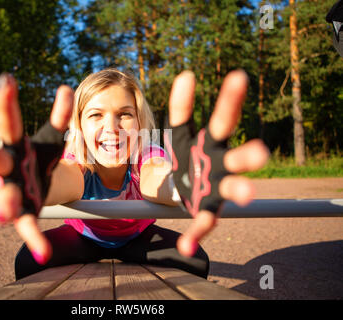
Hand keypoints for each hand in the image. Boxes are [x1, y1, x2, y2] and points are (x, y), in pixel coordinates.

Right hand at [0, 74, 73, 264]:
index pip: (9, 123)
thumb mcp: (51, 140)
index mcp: (14, 145)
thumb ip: (59, 119)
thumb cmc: (38, 158)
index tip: (7, 80)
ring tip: (8, 206)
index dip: (7, 104)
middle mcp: (7, 168)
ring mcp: (12, 191)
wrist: (35, 186)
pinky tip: (43, 253)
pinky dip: (34, 238)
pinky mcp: (23, 213)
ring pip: (6, 196)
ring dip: (6, 201)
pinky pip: (27, 226)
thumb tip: (67, 88)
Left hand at [167, 70, 268, 256]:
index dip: (231, 100)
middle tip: (261, 152)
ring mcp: (216, 188)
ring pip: (231, 190)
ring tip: (248, 195)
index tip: (238, 76)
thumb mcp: (180, 133)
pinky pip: (203, 222)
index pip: (223, 120)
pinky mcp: (206, 208)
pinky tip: (186, 248)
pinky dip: (196, 234)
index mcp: (214, 143)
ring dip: (240, 192)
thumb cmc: (188, 154)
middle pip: (239, 158)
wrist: (183, 184)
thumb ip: (183, 108)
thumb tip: (186, 76)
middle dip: (249, 156)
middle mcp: (222, 165)